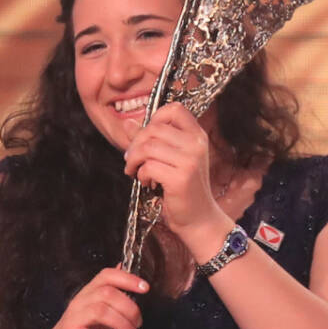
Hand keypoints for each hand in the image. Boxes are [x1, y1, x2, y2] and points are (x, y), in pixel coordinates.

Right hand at [40, 266, 147, 328]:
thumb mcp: (97, 311)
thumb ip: (111, 295)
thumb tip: (124, 270)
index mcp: (88, 293)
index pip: (107, 275)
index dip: (127, 278)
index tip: (145, 288)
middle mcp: (80, 302)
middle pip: (107, 293)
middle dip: (129, 308)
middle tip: (138, 323)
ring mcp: (74, 319)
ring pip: (100, 312)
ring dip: (122, 324)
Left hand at [123, 103, 225, 236]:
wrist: (199, 219)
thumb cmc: (183, 190)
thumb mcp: (171, 160)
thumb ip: (151, 140)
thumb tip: (128, 123)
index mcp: (197, 135)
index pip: (174, 109)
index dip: (154, 118)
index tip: (146, 137)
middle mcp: (197, 144)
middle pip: (155, 128)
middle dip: (136, 144)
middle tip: (131, 160)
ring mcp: (190, 161)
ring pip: (148, 147)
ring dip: (135, 160)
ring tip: (136, 172)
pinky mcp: (180, 178)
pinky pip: (148, 167)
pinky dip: (141, 175)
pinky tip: (148, 183)